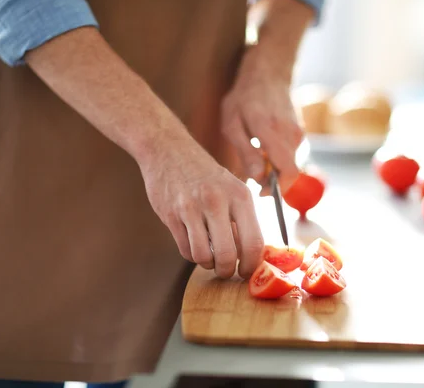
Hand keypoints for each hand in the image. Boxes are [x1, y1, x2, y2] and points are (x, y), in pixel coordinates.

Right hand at [139, 138, 264, 278]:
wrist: (169, 150)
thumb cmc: (206, 176)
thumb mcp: (233, 188)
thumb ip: (243, 219)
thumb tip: (253, 255)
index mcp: (240, 196)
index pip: (253, 242)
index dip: (251, 265)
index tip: (246, 272)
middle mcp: (218, 201)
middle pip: (227, 255)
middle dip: (227, 270)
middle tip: (226, 270)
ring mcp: (192, 208)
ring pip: (203, 256)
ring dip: (207, 264)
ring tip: (208, 257)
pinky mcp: (172, 214)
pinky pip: (184, 249)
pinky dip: (191, 254)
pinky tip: (194, 244)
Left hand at [221, 45, 302, 192]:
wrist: (268, 73)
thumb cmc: (244, 98)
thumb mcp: (232, 124)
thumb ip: (245, 152)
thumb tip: (257, 178)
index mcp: (270, 131)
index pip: (288, 171)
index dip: (277, 189)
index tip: (261, 191)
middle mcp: (290, 134)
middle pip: (290, 172)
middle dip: (273, 181)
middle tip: (254, 176)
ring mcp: (298, 133)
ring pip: (290, 164)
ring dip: (274, 169)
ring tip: (256, 157)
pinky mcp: (300, 133)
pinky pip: (291, 155)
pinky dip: (278, 159)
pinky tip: (264, 148)